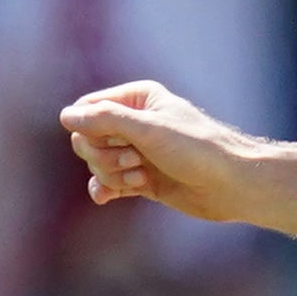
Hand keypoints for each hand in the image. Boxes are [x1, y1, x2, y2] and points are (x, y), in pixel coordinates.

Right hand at [60, 79, 249, 222]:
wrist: (231, 185)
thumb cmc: (196, 149)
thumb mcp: (148, 129)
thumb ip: (105, 120)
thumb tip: (65, 116)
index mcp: (137, 98)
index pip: (89, 108)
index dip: (90, 128)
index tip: (112, 140)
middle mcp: (135, 123)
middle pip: (88, 138)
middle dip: (103, 153)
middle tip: (133, 159)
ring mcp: (138, 152)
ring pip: (98, 163)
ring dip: (113, 173)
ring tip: (141, 177)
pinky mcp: (142, 179)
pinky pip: (108, 183)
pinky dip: (106, 189)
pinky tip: (106, 197)